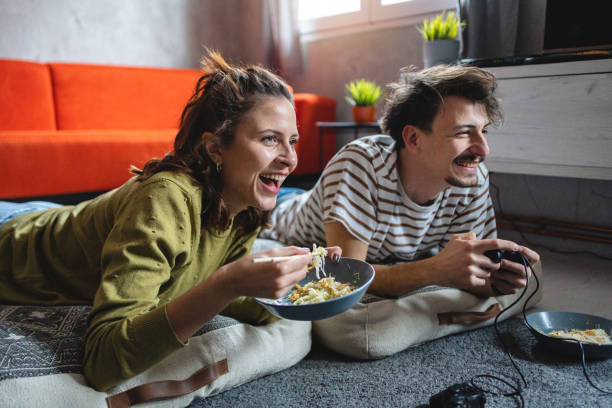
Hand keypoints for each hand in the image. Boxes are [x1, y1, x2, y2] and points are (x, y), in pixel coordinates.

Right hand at [216, 246, 342, 299]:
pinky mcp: (277, 296)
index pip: (303, 262)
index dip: (306, 256)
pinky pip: (290, 286)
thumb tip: (304, 250)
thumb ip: (289, 251)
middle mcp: (281, 281)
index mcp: (279, 267)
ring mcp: (279, 290)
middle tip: (295, 259)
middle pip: (303, 272)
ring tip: (283, 267)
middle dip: (302, 264)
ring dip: (295, 272)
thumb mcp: (270, 252)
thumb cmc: (250, 263)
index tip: (306, 253)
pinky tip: (278, 275)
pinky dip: (289, 279)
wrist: (235, 281)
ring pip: (298, 279)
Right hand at [433, 232, 538, 292]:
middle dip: (492, 265)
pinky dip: (478, 281)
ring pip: (488, 273)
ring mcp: (470, 270)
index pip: (495, 244)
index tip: (517, 248)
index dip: (508, 245)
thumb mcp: (455, 240)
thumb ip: (469, 236)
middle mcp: (472, 257)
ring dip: (484, 273)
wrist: (434, 270)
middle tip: (481, 265)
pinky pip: (482, 282)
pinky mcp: (469, 281)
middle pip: (494, 263)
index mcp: (471, 246)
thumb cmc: (446, 254)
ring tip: (470, 271)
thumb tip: (478, 237)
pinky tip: (467, 277)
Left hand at [491, 245, 539, 294]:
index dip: (528, 252)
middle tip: (501, 262)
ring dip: (501, 274)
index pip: (535, 257)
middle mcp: (527, 273)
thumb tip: (503, 247)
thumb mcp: (507, 257)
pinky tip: (492, 277)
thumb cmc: (504, 264)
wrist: (499, 279)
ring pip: (513, 279)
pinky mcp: (514, 290)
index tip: (518, 248)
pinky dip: (497, 281)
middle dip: (511, 265)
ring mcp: (522, 283)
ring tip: (492, 270)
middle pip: (523, 269)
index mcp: (528, 263)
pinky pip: (506, 286)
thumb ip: (508, 252)